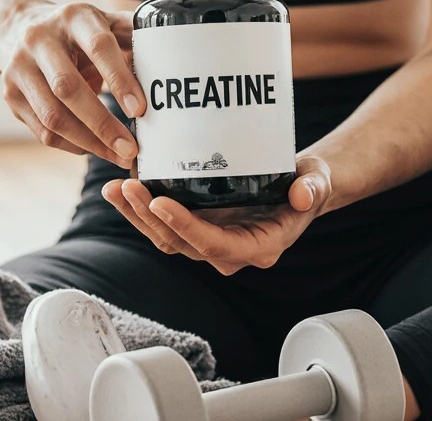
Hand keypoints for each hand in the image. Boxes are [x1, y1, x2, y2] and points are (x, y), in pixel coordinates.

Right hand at [0, 0, 145, 166]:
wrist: (15, 27)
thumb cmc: (74, 30)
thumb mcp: (101, 20)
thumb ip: (132, 33)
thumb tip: (170, 48)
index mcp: (73, 17)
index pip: (98, 46)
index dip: (119, 78)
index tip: (139, 109)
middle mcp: (40, 40)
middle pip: (68, 88)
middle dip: (102, 123)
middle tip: (130, 149)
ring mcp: (20, 68)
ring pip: (53, 115)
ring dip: (88, 142)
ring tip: (118, 156)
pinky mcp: (10, 95)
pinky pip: (43, 130)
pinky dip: (72, 145)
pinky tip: (95, 148)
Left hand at [102, 155, 332, 274]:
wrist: (299, 186)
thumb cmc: (308, 183)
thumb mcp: (317, 181)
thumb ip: (312, 188)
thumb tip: (301, 195)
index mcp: (258, 246)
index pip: (213, 244)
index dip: (184, 226)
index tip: (159, 201)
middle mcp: (230, 250)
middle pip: (180, 243)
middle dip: (149, 217)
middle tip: (128, 186)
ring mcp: (210, 240)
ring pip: (165, 238)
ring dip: (136, 215)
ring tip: (114, 188)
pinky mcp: (198, 227)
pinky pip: (163, 225)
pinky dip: (140, 209)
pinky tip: (121, 190)